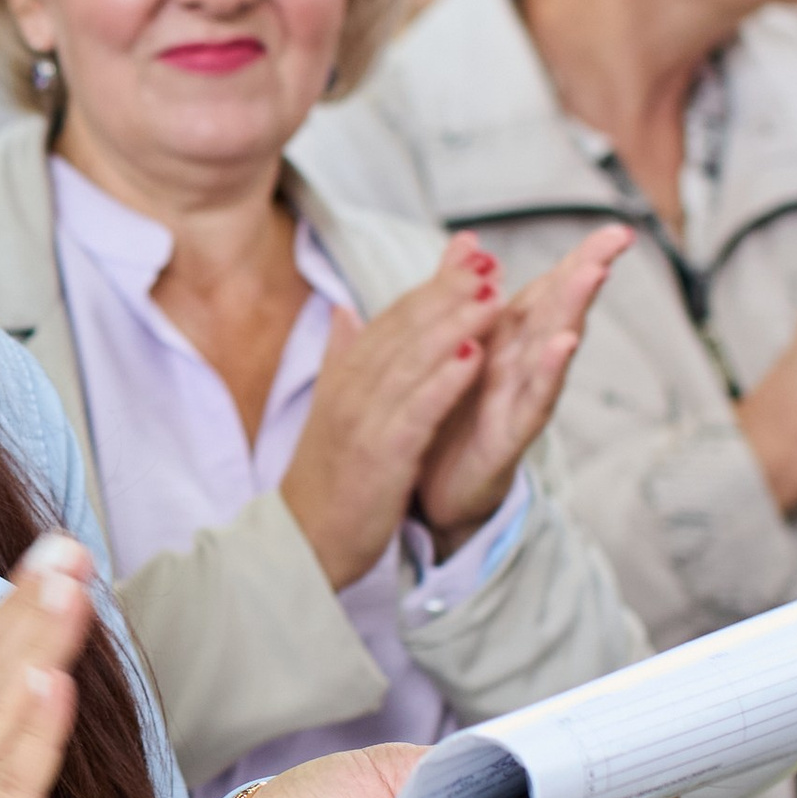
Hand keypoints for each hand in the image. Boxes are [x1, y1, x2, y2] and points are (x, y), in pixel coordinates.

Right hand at [280, 238, 498, 587]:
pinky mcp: (379, 456)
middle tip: (489, 262)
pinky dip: (444, 383)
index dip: (433, 286)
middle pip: (404, 331)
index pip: (392, 319)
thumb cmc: (325, 477)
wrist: (303, 539)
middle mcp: (351, 390)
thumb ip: (340, 356)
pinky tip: (474, 359)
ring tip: (493, 297)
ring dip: (454, 326)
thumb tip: (340, 310)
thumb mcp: (331, 408)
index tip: (472, 257)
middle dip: (449, 293)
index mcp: (345, 377)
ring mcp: (363, 421)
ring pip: (413, 363)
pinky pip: (416, 412)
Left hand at [414, 224, 632, 551]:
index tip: (615, 228)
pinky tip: (562, 346)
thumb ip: (462, 296)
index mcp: (503, 341)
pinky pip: (532, 401)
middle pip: (558, 312)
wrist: (431, 491)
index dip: (576, 260)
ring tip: (592, 275)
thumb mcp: (451, 348)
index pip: (544, 291)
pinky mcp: (509, 434)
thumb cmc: (450, 416)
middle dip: (587, 274)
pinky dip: (548, 372)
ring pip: (552, 350)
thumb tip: (469, 242)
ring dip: (572, 312)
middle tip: (618, 239)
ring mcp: (520, 399)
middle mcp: (520, 366)